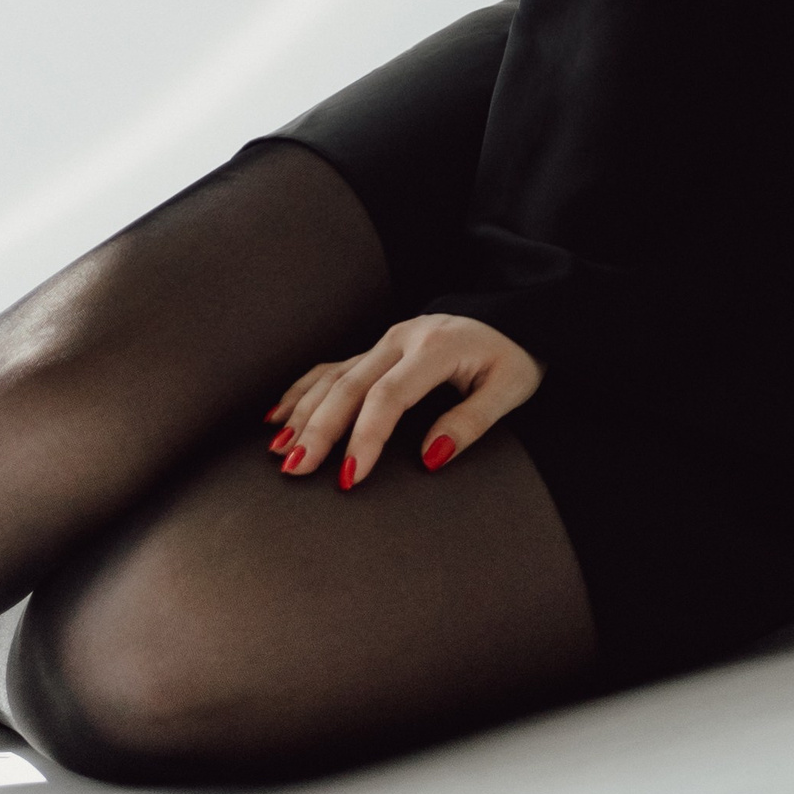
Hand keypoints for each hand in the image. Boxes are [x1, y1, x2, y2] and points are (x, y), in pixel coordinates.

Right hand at [265, 314, 543, 489]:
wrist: (515, 315)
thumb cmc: (513, 356)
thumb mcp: (511, 387)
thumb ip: (473, 420)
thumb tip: (431, 457)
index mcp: (435, 347)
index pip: (389, 395)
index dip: (366, 436)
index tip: (349, 477)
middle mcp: (402, 338)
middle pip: (350, 385)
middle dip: (319, 429)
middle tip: (295, 471)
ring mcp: (387, 340)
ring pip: (334, 375)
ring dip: (304, 412)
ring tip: (279, 451)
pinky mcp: (379, 347)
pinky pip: (333, 366)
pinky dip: (303, 389)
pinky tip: (278, 415)